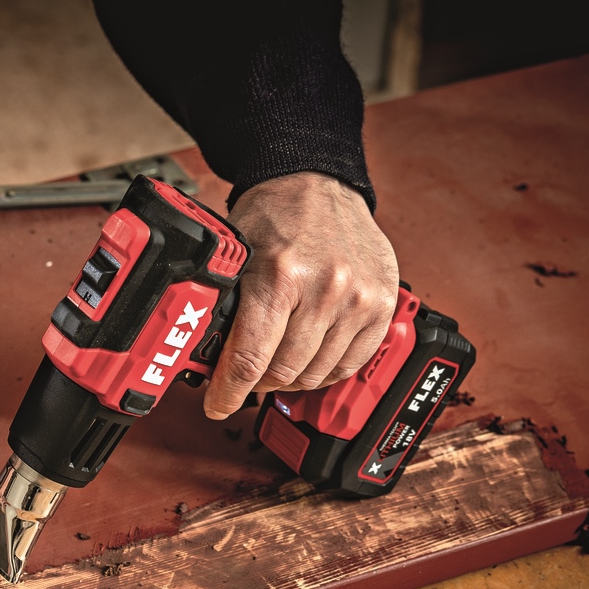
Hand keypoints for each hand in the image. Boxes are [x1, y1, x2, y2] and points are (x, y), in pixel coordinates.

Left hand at [204, 172, 400, 419]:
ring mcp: (358, 298)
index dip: (229, 392)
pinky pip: (350, 363)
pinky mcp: (382, 304)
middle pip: (284, 372)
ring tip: (277, 365)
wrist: (316, 182)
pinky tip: (309, 360)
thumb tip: (206, 357)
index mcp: (278, 274)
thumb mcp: (236, 255)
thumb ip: (227, 306)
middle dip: (257, 382)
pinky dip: (325, 371)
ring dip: (291, 378)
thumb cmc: (274, 215)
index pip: (251, 359)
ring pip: (316, 373)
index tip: (217, 406)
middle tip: (247, 377)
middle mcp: (324, 288)